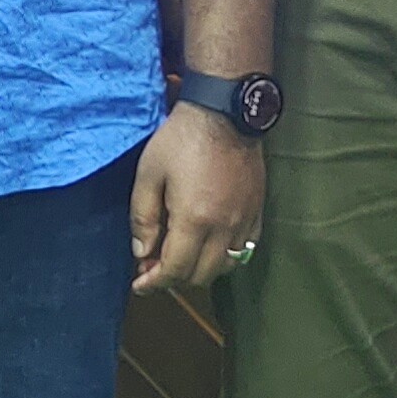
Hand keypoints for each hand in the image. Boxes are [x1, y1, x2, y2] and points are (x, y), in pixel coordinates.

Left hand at [131, 104, 263, 292]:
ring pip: (225, 267)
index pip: (175, 270)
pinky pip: (245, 249)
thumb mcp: (148, 174)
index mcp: (194, 220)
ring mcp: (245, 220)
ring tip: (179, 257)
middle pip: (201, 275)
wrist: (224, 112)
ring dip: (200, 270)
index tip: (139, 285)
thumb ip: (143, 218)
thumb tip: (141, 253)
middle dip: (174, 278)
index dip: (155, 283)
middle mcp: (224, 227)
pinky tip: (208, 246)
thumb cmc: (180, 140)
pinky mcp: (257, 211)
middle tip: (153, 267)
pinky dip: (225, 257)